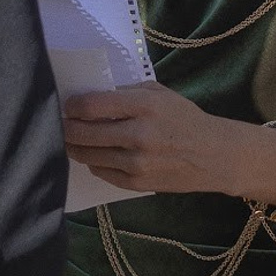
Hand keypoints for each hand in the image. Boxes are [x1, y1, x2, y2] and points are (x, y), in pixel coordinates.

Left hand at [63, 84, 275, 201]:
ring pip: (89, 155)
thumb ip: (127, 92)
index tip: (67, 105)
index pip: (93, 106)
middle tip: (61, 123)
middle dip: (67, 128)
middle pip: (84, 133)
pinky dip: (93, 163)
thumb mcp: (160, 94)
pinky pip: (102, 172)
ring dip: (74, 147)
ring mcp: (136, 162)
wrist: (214, 155)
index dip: (73, 106)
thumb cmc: (185, 119)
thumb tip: (92, 95)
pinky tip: (91, 155)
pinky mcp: (136, 183)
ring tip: (69, 140)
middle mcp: (138, 134)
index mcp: (144, 105)